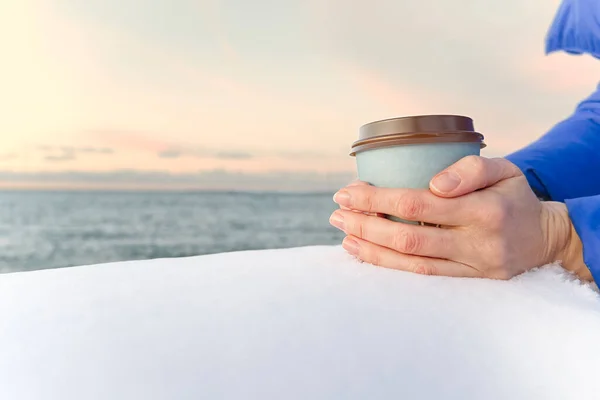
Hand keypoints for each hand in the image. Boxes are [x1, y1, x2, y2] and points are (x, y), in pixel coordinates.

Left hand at [330, 156, 590, 280]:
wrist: (546, 238)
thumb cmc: (515, 196)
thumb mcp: (505, 169)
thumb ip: (470, 169)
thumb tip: (433, 184)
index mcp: (484, 209)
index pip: (417, 204)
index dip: (376, 200)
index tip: (347, 192)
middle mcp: (477, 242)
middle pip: (407, 238)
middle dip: (365, 225)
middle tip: (336, 213)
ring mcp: (472, 267)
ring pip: (412, 264)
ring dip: (371, 250)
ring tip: (344, 235)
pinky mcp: (470, 281)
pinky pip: (424, 277)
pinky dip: (391, 266)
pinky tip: (367, 254)